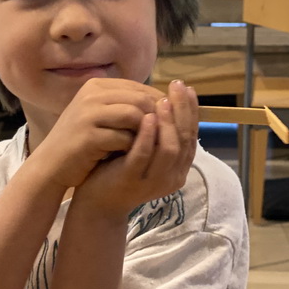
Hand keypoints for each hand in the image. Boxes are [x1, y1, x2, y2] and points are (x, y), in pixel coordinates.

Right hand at [30, 77, 164, 189]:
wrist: (51, 165)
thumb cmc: (81, 142)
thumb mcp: (101, 117)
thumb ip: (124, 106)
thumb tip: (165, 103)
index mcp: (97, 86)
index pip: (139, 88)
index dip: (158, 104)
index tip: (168, 122)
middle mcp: (92, 95)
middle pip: (140, 99)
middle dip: (156, 118)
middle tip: (164, 137)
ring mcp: (88, 114)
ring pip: (134, 115)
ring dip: (145, 133)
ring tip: (148, 146)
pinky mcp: (88, 135)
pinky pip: (123, 138)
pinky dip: (132, 148)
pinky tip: (132, 157)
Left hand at [72, 80, 198, 217]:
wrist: (96, 201)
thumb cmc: (120, 170)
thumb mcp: (145, 151)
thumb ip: (159, 133)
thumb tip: (168, 98)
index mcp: (178, 169)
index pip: (192, 135)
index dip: (191, 111)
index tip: (187, 88)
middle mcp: (172, 177)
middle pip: (186, 139)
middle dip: (183, 110)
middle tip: (177, 86)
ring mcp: (153, 181)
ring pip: (171, 148)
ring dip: (168, 122)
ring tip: (162, 100)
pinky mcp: (133, 179)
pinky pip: (145, 155)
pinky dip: (148, 135)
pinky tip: (146, 117)